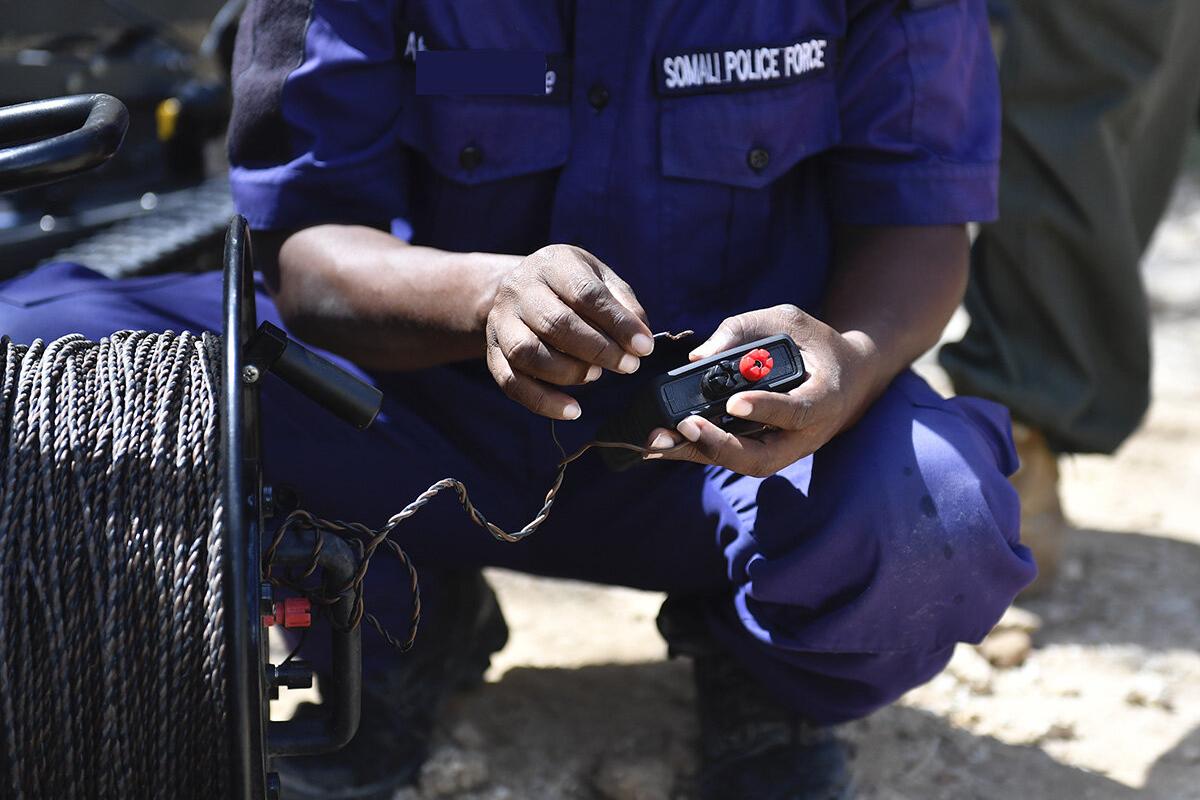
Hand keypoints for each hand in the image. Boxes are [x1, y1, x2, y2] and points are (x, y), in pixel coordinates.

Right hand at [486, 244, 654, 418]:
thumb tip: (641, 338)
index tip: (644, 346)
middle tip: (628, 365)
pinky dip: (543, 402)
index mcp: (552, 264)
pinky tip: (572, 410)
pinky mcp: (493, 353)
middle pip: (556, 323)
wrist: (519, 289)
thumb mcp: (599, 278)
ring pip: (527, 353)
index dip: (618, 323)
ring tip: (596, 375)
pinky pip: (512, 383)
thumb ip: (623, 304)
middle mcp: (519, 290)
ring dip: (569, 372)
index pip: (585, 293)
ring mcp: (501, 322)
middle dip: (598, 350)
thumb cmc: (569, 286)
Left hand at [645, 304, 881, 476]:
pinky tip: (665, 442)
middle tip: (685, 427)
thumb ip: (746, 329)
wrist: (847, 377)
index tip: (734, 403)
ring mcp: (785, 449)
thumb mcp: (788, 321)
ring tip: (660, 440)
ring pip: (743, 464)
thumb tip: (699, 356)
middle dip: (721, 447)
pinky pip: (732, 457)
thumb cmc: (815, 345)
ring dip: (700, 454)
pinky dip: (698, 450)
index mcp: (824, 398)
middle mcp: (805, 435)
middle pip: (763, 457)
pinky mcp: (765, 451)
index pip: (796, 411)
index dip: (766, 409)